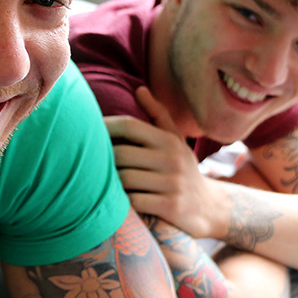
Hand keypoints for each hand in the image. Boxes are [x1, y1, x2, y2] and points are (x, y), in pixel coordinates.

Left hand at [103, 86, 230, 238]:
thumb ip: (158, 115)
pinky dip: (123, 202)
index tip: (87, 131)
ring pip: (124, 179)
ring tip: (102, 183)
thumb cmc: (183, 169)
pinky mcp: (171, 207)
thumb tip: (139, 89)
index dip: (104, 127)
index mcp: (169, 140)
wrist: (210, 208)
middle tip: (91, 164)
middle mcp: (173, 159)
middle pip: (121, 154)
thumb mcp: (176, 141)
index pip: (129, 126)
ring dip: (110, 183)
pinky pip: (134, 201)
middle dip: (103, 160)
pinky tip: (119, 203)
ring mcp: (173, 184)